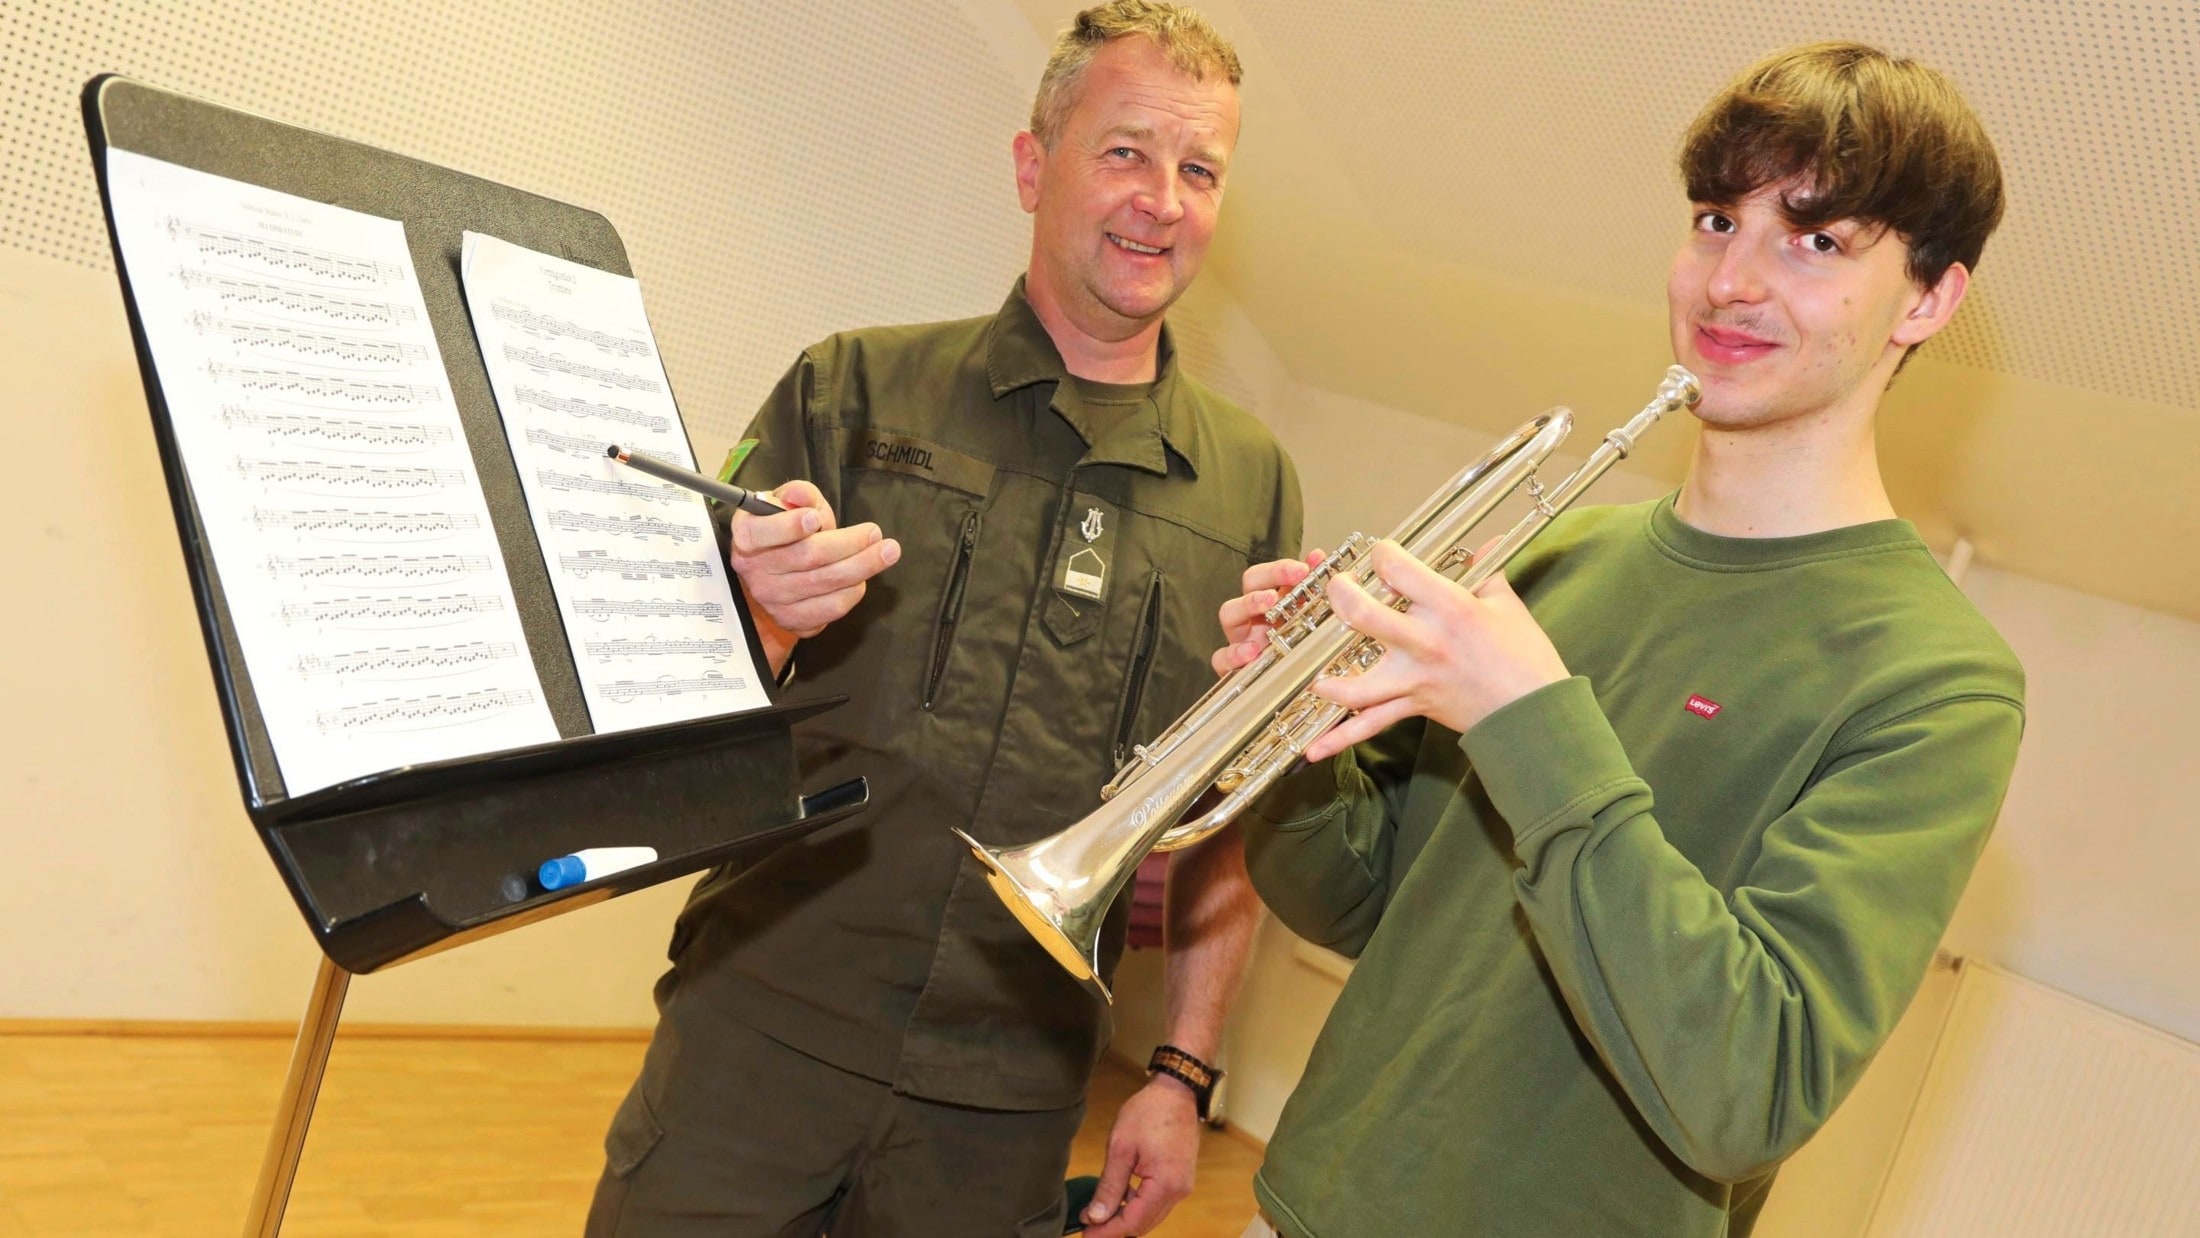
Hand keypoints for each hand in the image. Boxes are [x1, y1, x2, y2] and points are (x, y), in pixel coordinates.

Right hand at [728, 480, 899, 670]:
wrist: (776, 573)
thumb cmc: (787, 530)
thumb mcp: (789, 504)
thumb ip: (798, 494)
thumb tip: (801, 495)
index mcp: (747, 534)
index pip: (762, 533)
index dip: (789, 526)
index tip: (816, 519)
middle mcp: (754, 569)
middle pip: (807, 557)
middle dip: (848, 543)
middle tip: (875, 533)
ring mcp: (772, 598)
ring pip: (824, 582)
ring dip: (862, 566)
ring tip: (887, 552)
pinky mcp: (792, 619)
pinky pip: (830, 607)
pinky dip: (853, 591)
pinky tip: (862, 578)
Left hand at [1080, 1076, 1200, 1237]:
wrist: (1177, 1091)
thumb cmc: (1149, 1112)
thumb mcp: (1121, 1148)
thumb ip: (1109, 1187)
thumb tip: (1095, 1217)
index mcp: (1165, 1184)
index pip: (1132, 1222)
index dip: (1107, 1232)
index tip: (1085, 1234)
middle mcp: (1179, 1191)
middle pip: (1143, 1224)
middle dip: (1115, 1229)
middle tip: (1088, 1229)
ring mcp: (1183, 1185)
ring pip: (1151, 1216)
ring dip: (1126, 1218)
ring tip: (1098, 1215)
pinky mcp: (1180, 1178)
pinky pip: (1158, 1202)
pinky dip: (1138, 1205)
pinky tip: (1119, 1199)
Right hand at [1210, 550, 1325, 675]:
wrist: (1300, 694)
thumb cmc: (1301, 654)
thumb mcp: (1311, 621)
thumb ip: (1313, 589)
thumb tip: (1317, 556)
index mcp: (1273, 602)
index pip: (1268, 574)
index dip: (1282, 568)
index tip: (1304, 569)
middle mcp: (1254, 616)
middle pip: (1249, 584)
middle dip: (1268, 578)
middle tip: (1293, 578)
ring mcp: (1241, 639)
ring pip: (1229, 613)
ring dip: (1248, 604)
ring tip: (1268, 603)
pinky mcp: (1233, 667)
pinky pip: (1221, 658)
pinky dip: (1234, 654)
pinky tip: (1252, 652)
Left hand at [1301, 540, 1567, 761]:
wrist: (1534, 711)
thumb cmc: (1525, 656)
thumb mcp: (1506, 605)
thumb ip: (1487, 573)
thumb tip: (1487, 545)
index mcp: (1450, 608)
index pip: (1399, 569)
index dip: (1382, 554)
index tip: (1380, 554)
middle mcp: (1426, 642)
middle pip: (1365, 616)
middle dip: (1341, 595)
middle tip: (1338, 588)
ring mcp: (1415, 678)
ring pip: (1359, 683)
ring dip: (1331, 681)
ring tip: (1314, 674)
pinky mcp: (1414, 705)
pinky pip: (1373, 724)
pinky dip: (1341, 739)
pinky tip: (1313, 749)